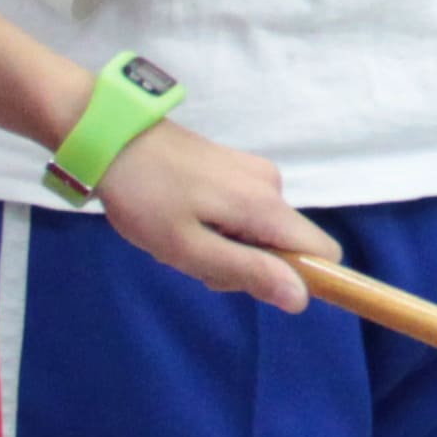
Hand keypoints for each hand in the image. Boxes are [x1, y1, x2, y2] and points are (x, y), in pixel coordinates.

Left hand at [93, 119, 334, 313]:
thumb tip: (302, 297)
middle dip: (246, 264)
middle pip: (286, 246)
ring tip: (181, 235)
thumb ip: (247, 272)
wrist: (113, 139)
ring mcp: (255, 172)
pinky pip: (247, 212)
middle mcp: (272, 185)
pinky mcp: (237, 167)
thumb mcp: (188, 248)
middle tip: (193, 257)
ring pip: (263, 231)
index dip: (303, 277)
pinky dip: (221, 226)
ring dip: (228, 246)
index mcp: (266, 206)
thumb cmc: (146, 199)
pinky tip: (184, 217)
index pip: (324, 251)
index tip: (253, 285)